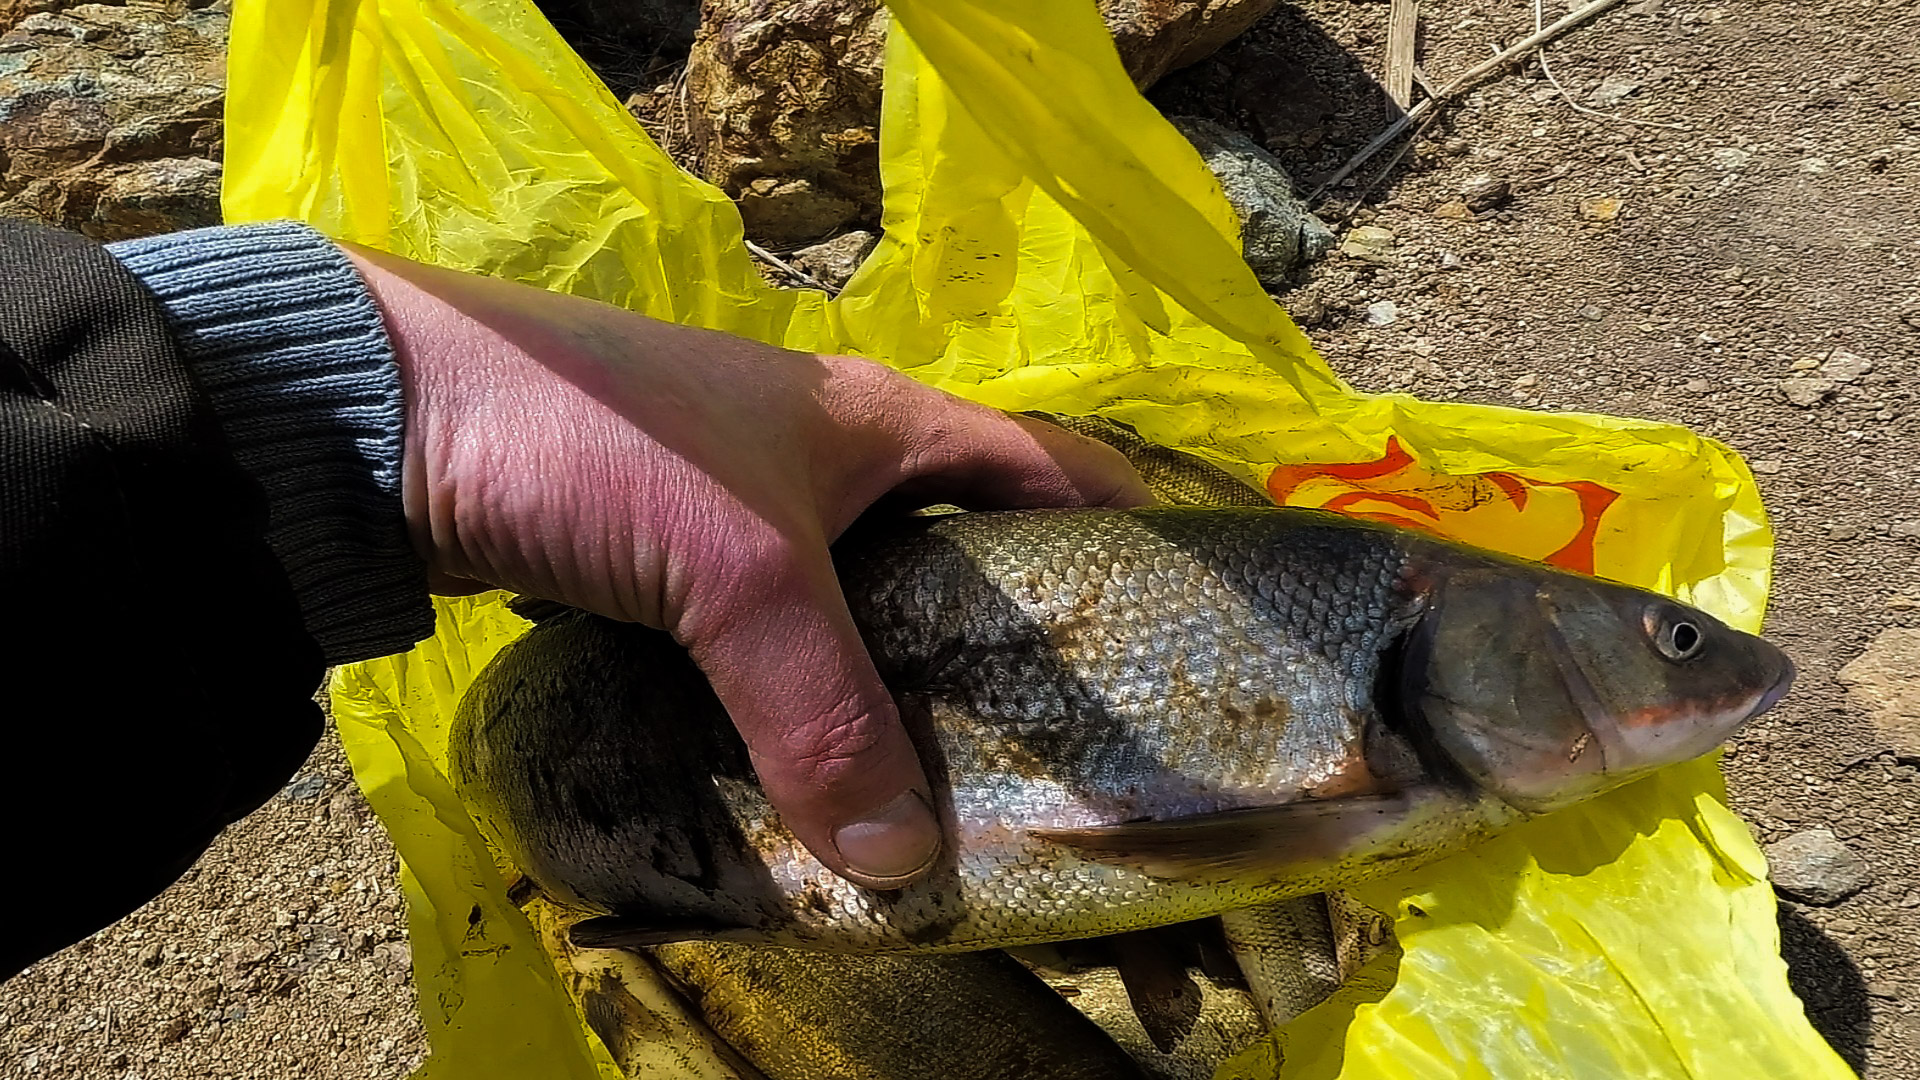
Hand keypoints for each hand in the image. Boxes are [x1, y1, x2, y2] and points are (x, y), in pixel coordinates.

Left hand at [341, 245, 1151, 888]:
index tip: (1180, 646)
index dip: (1127, 541)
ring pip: (860, 621)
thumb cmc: (603, 443)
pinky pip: (765, 657)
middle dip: (1011, 657)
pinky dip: (797, 716)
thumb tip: (904, 863)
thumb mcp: (740, 568)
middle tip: (1057, 770)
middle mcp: (831, 463)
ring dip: (897, 701)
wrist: (384, 418)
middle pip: (962, 562)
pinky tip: (814, 789)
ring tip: (948, 806)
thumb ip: (826, 708)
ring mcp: (744, 521)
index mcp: (886, 422)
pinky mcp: (667, 574)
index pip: (1051, 470)